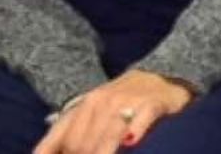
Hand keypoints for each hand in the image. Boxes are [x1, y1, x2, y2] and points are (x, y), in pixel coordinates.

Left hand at [35, 70, 193, 153]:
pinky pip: (141, 119)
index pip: (59, 138)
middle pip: (82, 143)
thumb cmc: (122, 101)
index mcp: (82, 106)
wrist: (160, 75)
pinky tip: (131, 141)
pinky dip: (135, 131)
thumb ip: (67, 134)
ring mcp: (127, 101)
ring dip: (103, 152)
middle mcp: (102, 102)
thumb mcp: (93, 112)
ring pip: (108, 135)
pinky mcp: (153, 103)